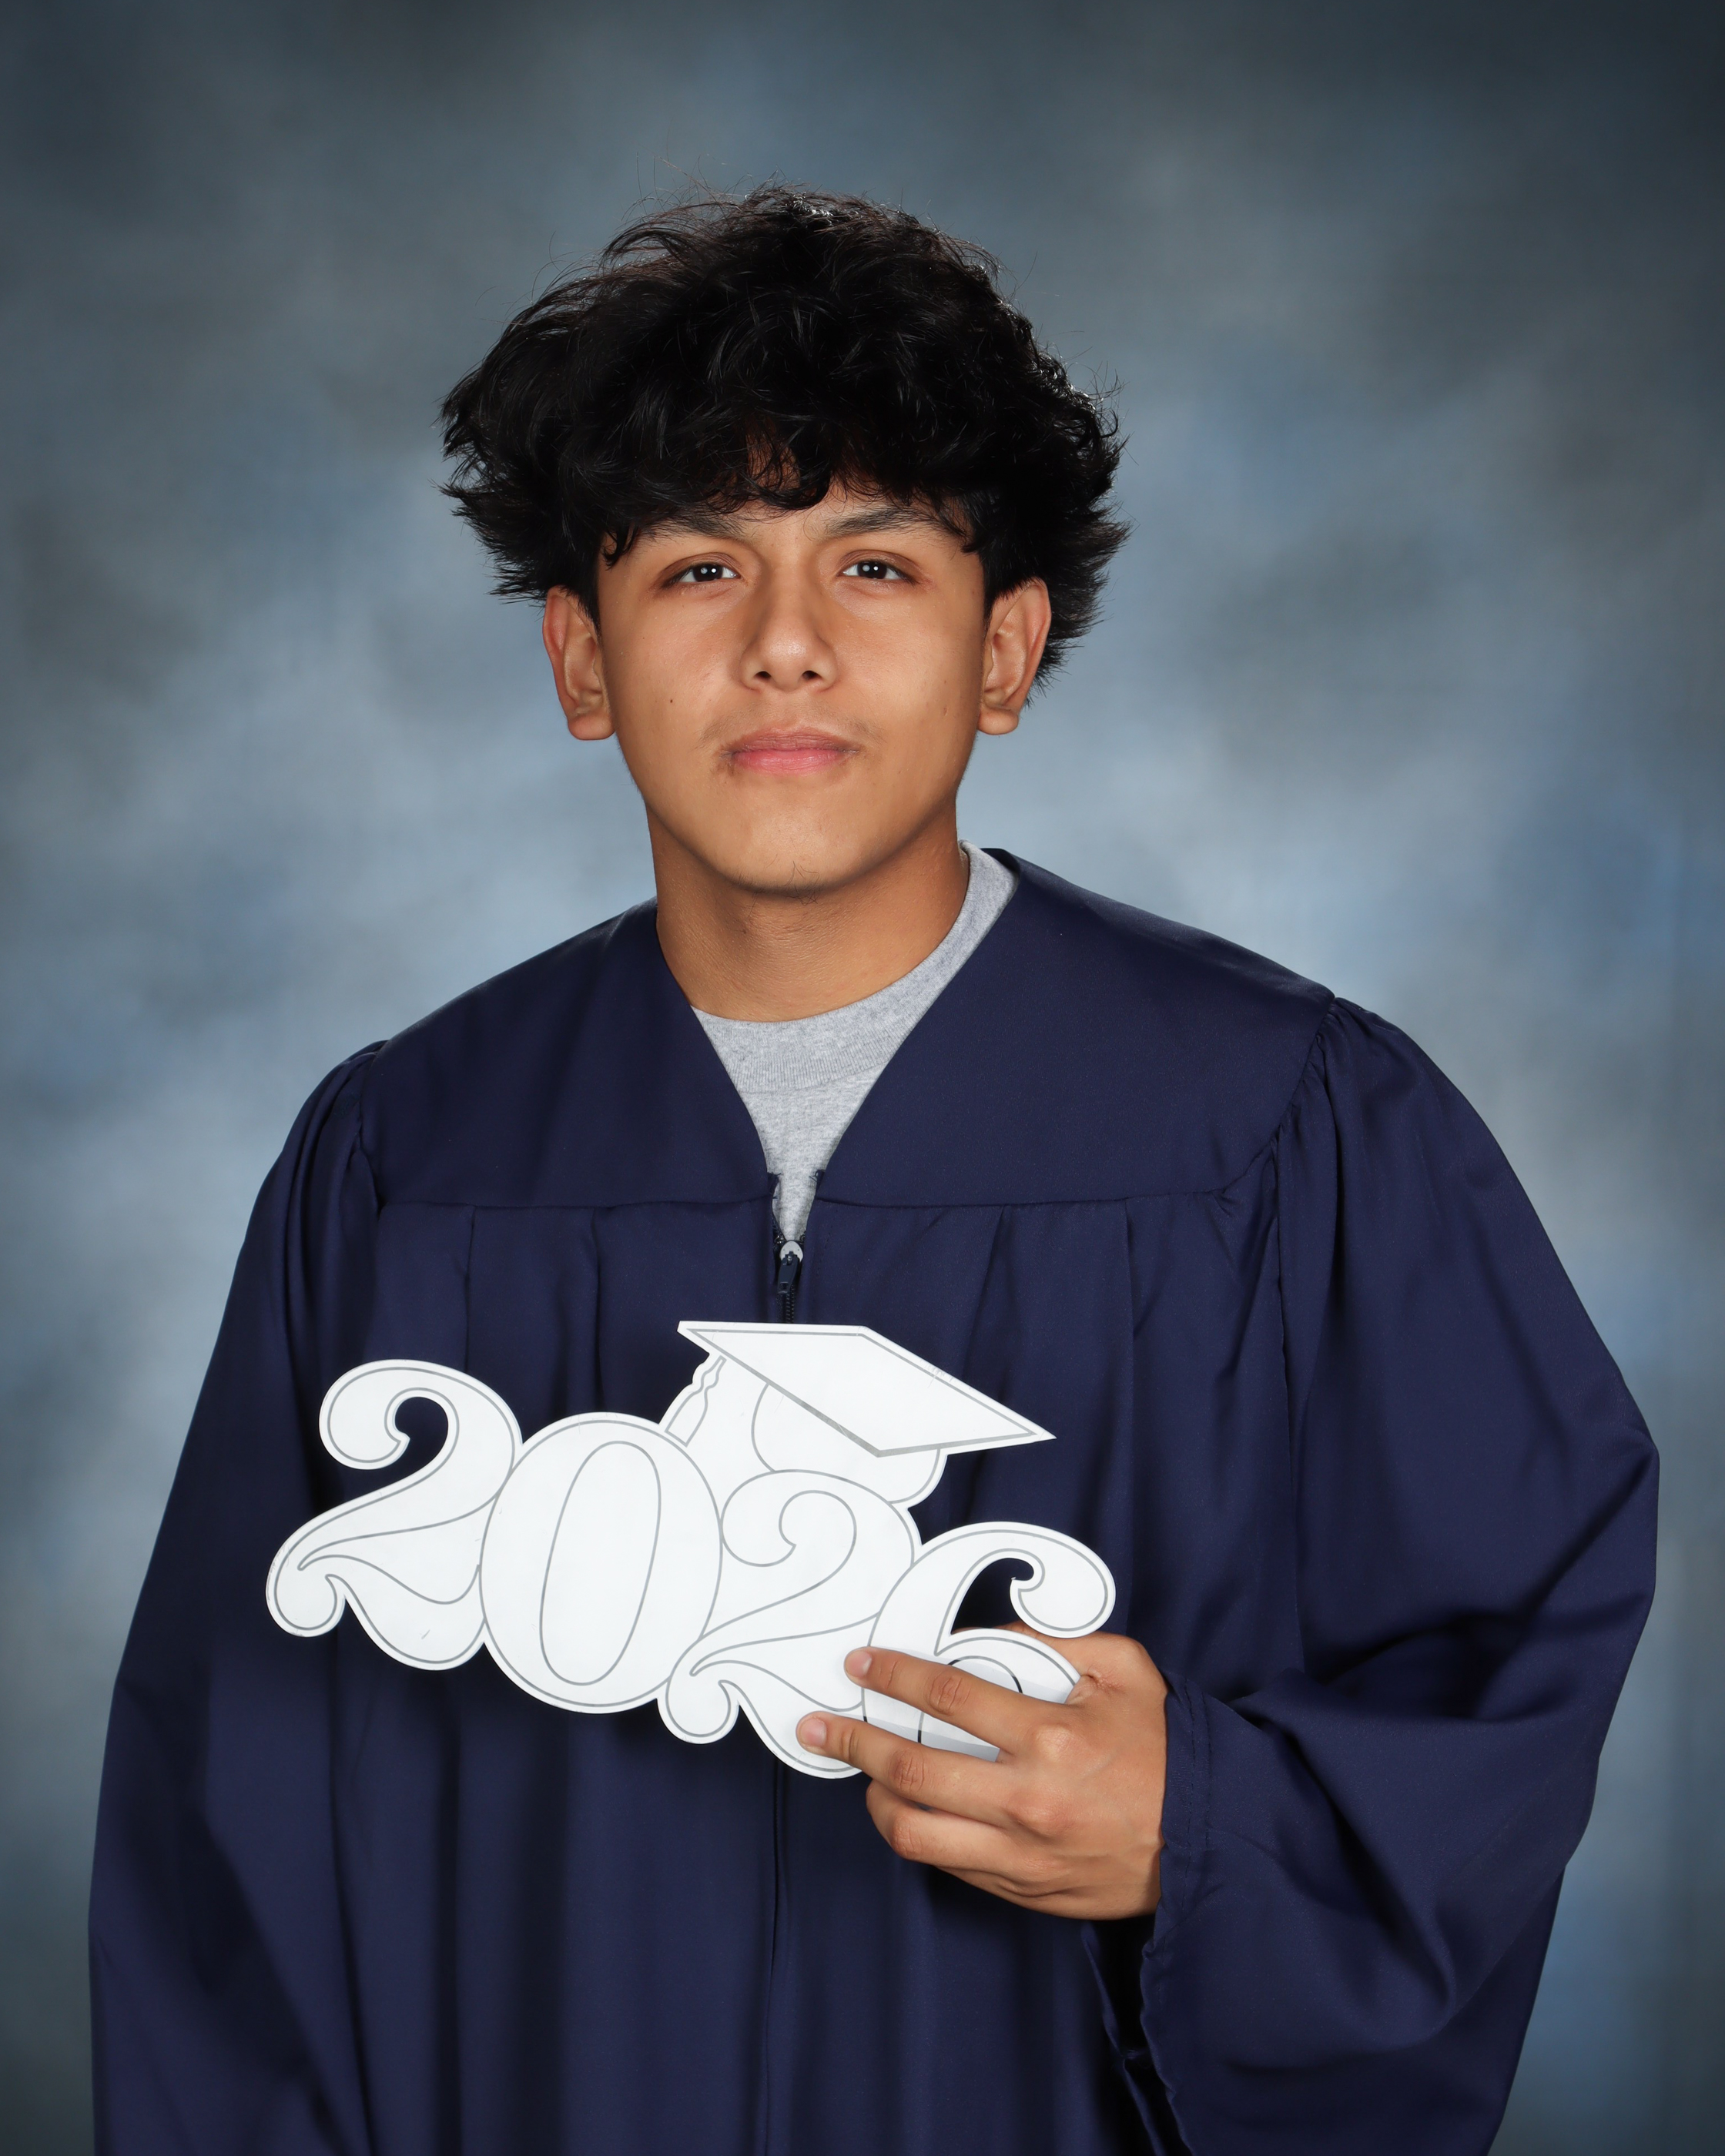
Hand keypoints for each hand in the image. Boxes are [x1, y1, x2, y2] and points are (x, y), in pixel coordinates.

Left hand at [796, 1629, 1167, 1919]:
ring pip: (916, 1834)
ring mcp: (1022, 1853)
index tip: (861, 1665)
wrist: (1215, 1840)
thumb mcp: (1125, 1670)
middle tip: (818, 1724)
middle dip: (854, 1741)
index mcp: (1053, 1735)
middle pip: (912, 1770)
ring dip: (873, 1800)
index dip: (893, 1677)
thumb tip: (989, 1637)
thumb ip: (1056, 1643)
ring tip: (859, 1776)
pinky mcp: (1024, 1890)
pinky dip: (919, 1836)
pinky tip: (908, 1812)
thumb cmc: (1169, 1749)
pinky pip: (950, 1866)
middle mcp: (1028, 1798)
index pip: (947, 1697)